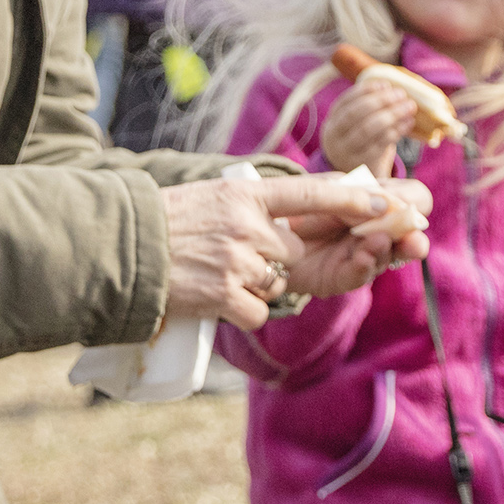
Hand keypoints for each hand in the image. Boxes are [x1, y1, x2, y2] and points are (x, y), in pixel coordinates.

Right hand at [162, 172, 430, 328]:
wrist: (119, 250)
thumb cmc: (164, 222)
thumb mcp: (211, 196)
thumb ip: (252, 205)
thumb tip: (291, 218)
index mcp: (244, 193)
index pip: (311, 192)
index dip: (351, 199)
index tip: (384, 203)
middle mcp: (247, 225)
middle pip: (292, 252)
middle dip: (272, 261)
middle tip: (230, 256)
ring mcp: (237, 261)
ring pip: (276, 283)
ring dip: (254, 286)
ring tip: (213, 274)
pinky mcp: (225, 295)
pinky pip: (258, 310)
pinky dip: (240, 311)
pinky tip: (211, 297)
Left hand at [280, 172, 432, 303]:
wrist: (257, 226)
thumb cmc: (295, 200)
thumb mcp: (327, 188)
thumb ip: (357, 195)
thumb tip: (394, 205)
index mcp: (378, 202)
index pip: (414, 199)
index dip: (414, 203)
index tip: (405, 206)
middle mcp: (376, 230)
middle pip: (411, 236)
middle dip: (413, 240)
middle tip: (412, 242)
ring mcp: (359, 255)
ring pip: (388, 258)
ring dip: (386, 250)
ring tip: (377, 242)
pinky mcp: (338, 277)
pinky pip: (359, 275)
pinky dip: (364, 265)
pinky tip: (362, 256)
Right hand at [321, 73, 427, 174]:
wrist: (360, 179)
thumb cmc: (363, 144)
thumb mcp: (357, 127)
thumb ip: (369, 109)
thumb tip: (393, 87)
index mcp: (332, 122)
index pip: (344, 102)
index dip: (364, 91)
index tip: (385, 84)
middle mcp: (334, 137)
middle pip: (355, 114)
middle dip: (380, 101)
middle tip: (401, 94)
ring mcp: (347, 152)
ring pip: (368, 128)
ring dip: (392, 114)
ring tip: (409, 106)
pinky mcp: (363, 163)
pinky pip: (381, 143)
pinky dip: (397, 130)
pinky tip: (408, 123)